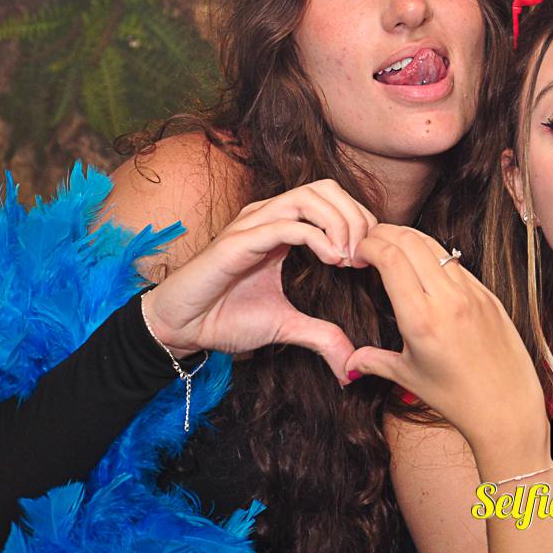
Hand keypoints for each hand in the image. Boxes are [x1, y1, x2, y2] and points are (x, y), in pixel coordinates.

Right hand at [141, 179, 375, 377]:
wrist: (180, 328)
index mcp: (280, 226)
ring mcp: (252, 224)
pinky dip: (318, 238)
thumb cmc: (224, 318)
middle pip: (325, 188)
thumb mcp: (285, 327)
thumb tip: (351, 365)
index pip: (331, 198)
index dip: (359, 219)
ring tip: (349, 258)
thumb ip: (321, 337)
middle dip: (355, 216)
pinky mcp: (238, 241)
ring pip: (309, 197)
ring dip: (340, 223)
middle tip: (365, 254)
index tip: (371, 256)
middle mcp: (267, 216)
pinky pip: (286, 225)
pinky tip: (332, 260)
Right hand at [344, 225, 543, 448]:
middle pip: (410, 240)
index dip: (367, 246)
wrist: (507, 406)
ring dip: (408, 238)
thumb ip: (374, 361)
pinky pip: (456, 263)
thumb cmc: (456, 398)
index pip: (389, 258)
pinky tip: (422, 266)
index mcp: (422, 319)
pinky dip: (433, 255)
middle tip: (367, 243)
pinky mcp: (488, 295)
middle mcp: (448, 299)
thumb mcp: (408, 378)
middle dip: (382, 233)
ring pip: (434, 245)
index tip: (355, 254)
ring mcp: (472, 293)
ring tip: (391, 246)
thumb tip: (347, 363)